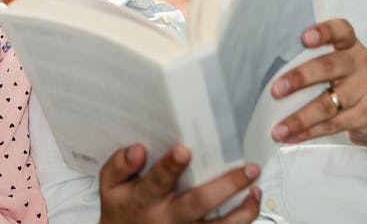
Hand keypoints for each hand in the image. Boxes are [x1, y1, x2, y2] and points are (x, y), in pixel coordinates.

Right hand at [97, 143, 260, 223]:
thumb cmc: (122, 211)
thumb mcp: (110, 187)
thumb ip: (119, 165)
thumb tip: (137, 149)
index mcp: (146, 199)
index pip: (158, 181)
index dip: (170, 166)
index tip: (183, 150)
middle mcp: (169, 218)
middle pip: (200, 203)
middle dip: (226, 185)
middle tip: (247, 169)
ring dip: (243, 209)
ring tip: (256, 189)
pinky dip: (243, 221)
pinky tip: (252, 204)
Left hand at [269, 18, 366, 145]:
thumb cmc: (348, 82)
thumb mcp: (339, 64)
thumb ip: (314, 60)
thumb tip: (269, 70)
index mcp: (351, 45)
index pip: (341, 30)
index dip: (323, 32)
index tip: (304, 38)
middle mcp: (361, 63)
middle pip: (328, 67)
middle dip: (299, 78)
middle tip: (276, 90)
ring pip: (328, 104)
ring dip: (299, 118)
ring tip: (278, 129)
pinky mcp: (366, 114)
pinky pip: (332, 125)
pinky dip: (308, 132)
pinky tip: (291, 137)